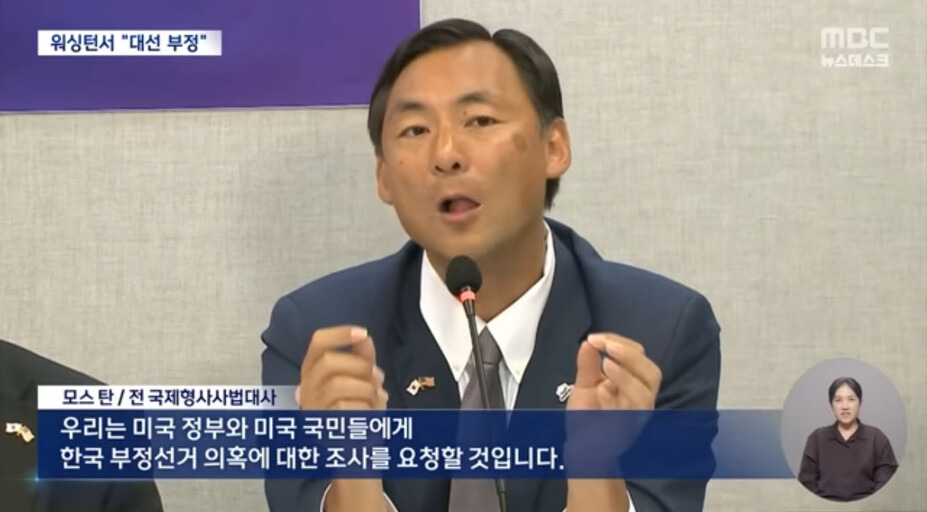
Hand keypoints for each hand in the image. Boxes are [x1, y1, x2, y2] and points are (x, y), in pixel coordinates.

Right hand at [298, 327, 390, 511]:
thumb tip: (364, 337)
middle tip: (375, 376)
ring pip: (337, 384)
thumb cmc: (356, 418)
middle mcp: (306, 390)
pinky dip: (368, 407)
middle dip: (358, 366)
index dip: (340, 334)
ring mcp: (312, 410)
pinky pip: (347, 408)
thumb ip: (361, 360)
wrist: (354, 457)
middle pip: (328, 362)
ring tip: (377, 396)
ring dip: (365, 388)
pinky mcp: (322, 427)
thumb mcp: (359, 383)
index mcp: (313, 374)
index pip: (317, 344)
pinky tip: (376, 412)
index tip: (363, 332)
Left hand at [563, 333, 661, 479]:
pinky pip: (630, 414)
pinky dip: (616, 399)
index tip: (595, 338)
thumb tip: (589, 343)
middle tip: (606, 346)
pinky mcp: (628, 429)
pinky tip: (602, 390)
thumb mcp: (584, 385)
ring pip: (645, 392)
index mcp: (633, 380)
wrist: (582, 448)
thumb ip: (588, 364)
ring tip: (606, 364)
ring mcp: (636, 414)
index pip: (637, 355)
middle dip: (630, 356)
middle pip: (651, 373)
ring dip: (626, 375)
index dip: (619, 342)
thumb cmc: (587, 417)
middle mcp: (640, 396)